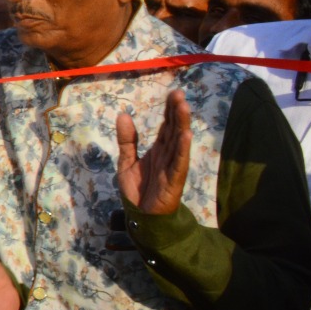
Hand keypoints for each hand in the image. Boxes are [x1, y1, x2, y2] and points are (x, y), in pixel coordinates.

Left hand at [117, 90, 190, 214]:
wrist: (140, 216)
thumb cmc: (137, 189)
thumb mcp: (126, 161)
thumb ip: (127, 140)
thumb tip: (124, 114)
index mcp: (159, 149)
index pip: (166, 126)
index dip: (169, 110)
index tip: (173, 93)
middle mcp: (168, 155)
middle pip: (174, 130)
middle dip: (177, 112)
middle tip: (178, 94)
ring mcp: (172, 167)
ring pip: (179, 143)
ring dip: (182, 125)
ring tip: (183, 107)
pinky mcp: (174, 181)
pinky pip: (179, 163)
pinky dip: (183, 150)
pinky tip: (186, 136)